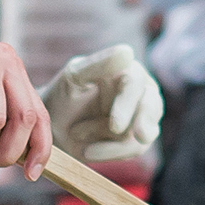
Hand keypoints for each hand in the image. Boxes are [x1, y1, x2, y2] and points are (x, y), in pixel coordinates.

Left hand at [40, 43, 162, 160]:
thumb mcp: (75, 77)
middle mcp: (140, 93)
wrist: (53, 126)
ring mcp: (140, 118)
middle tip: (138, 137)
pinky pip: (134, 149)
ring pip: (146, 132)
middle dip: (143, 123)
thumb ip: (98, 65)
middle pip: (152, 106)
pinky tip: (87, 152)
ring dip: (113, 141)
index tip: (115, 126)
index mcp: (127, 71)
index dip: (128, 104)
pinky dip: (110, 153)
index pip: (136, 84)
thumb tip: (127, 52)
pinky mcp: (135, 140)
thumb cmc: (63, 95)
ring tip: (77, 134)